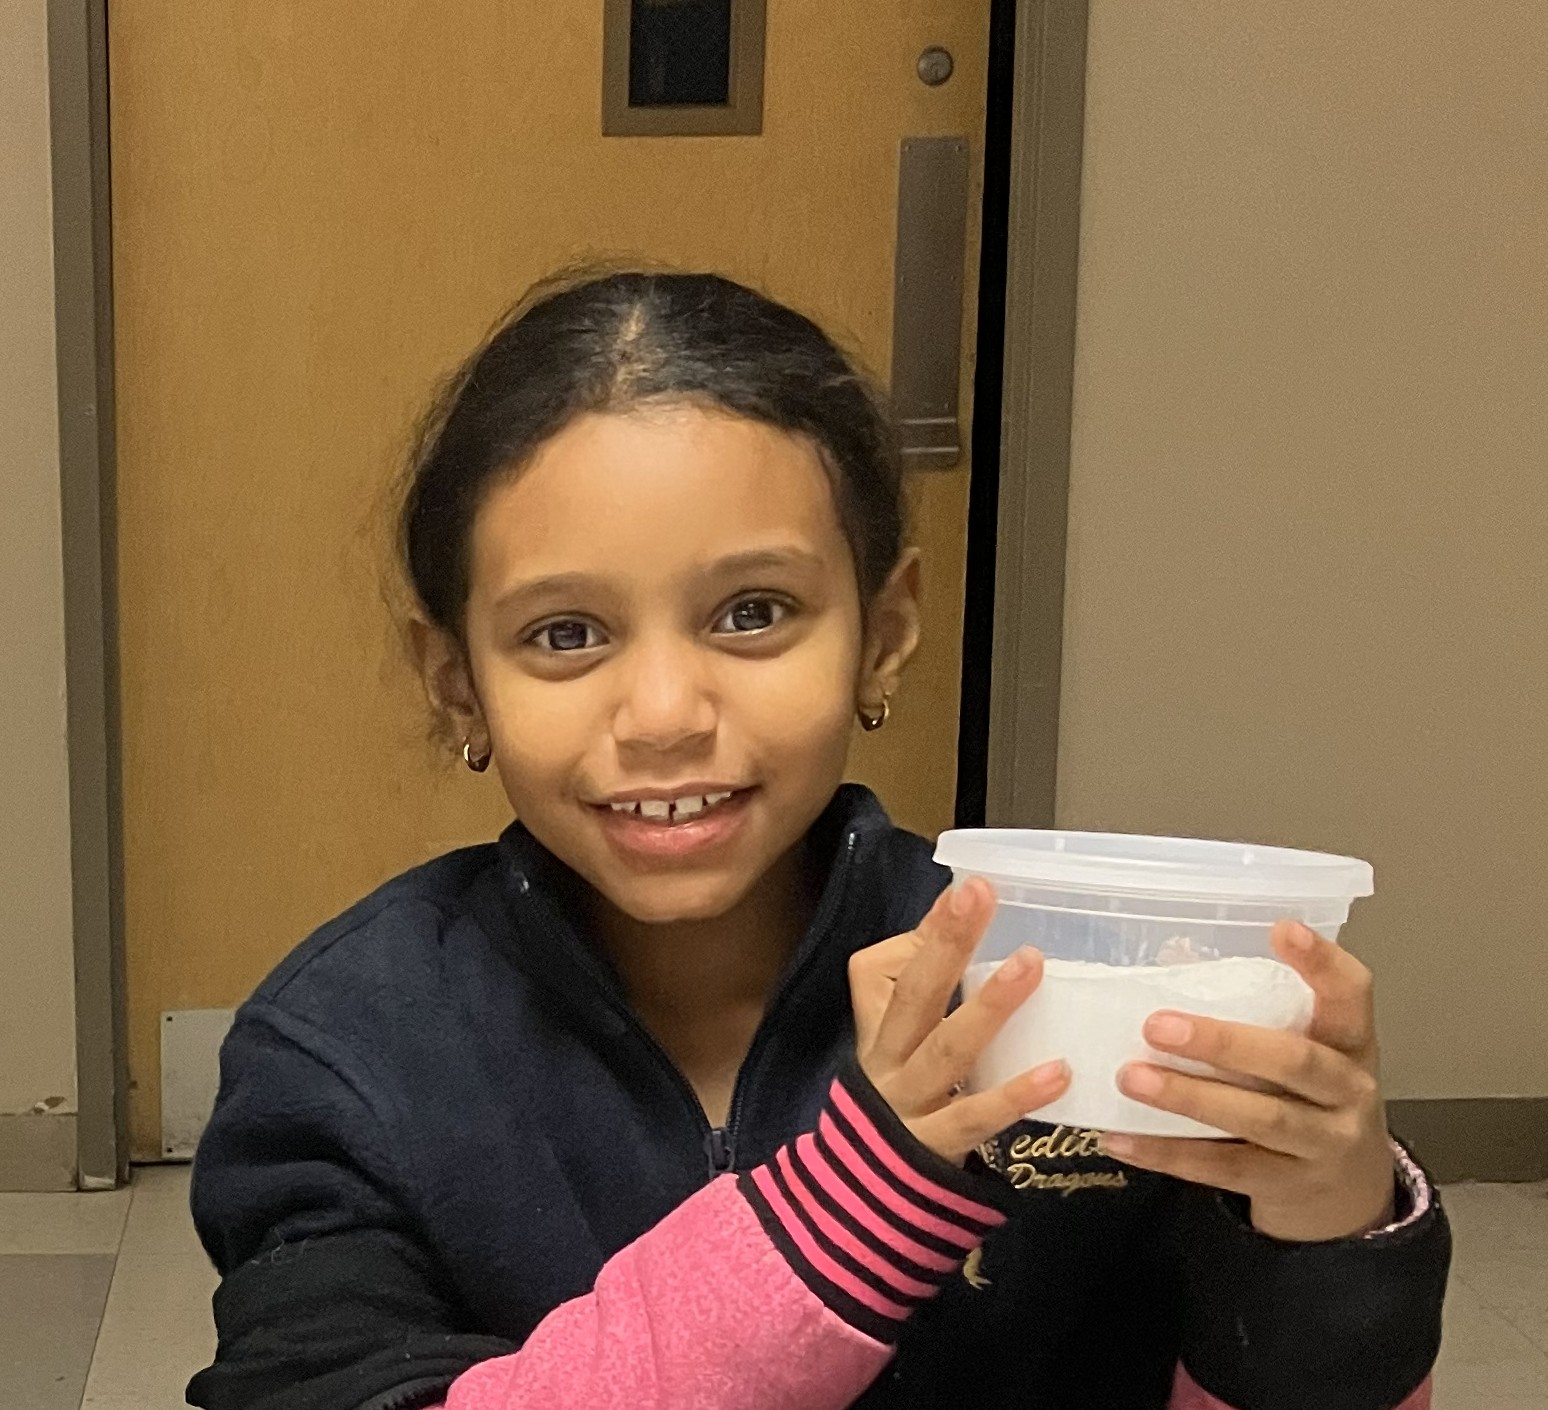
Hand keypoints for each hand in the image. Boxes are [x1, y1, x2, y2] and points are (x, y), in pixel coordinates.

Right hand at [849, 877, 1069, 1164]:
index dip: (931, 929)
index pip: (897, 968)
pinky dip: (1017, 1094)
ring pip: (946, 1050)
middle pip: (915, 995)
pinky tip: (1058, 1071)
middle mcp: (889, 1057)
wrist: (863, 1189)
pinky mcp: (937, 1145)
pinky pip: (976, 1116)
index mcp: (880, 1025)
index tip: (969, 888)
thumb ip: (931, 988)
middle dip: (947, 943)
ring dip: (988, 1006)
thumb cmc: (902, 1094)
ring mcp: (910, 1103)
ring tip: (1029, 964)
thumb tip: (962, 921)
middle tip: (980, 897)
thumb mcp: (902, 1040)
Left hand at [1101, 920, 1395, 1241]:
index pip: (1351, 994)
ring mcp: (1323, 1144)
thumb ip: (1253, 1009)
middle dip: (1224, 1042)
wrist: (1348, 1191)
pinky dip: (1169, 1153)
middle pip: (1295, 1061)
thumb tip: (1172, 957)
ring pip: (1259, 1119)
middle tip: (1157, 1026)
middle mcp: (1348, 1092)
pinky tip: (1122, 1138)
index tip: (1281, 929)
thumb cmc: (1309, 1095)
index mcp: (1350, 1042)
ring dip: (1189, 1097)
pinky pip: (1225, 1168)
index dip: (1322, 962)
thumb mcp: (1302, 1046)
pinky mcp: (1289, 1185)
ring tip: (1132, 1078)